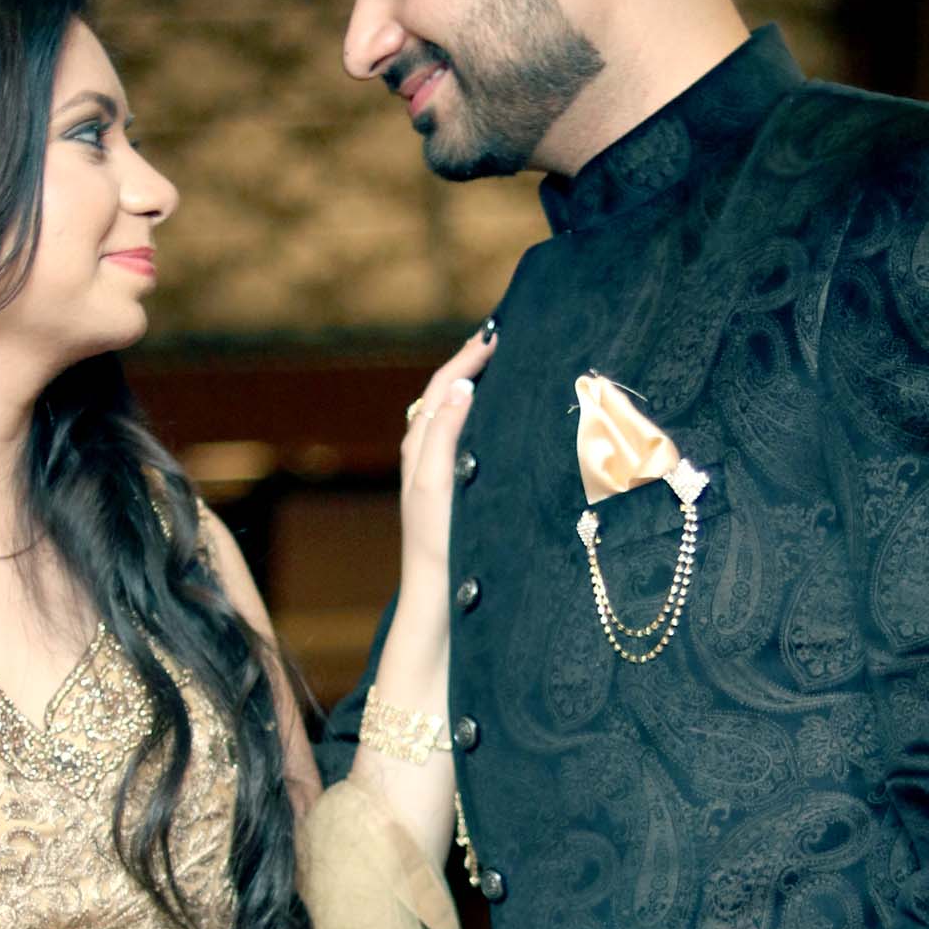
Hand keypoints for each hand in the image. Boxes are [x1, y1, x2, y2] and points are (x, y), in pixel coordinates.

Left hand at [398, 323, 496, 598]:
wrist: (437, 597)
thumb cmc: (437, 543)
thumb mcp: (435, 482)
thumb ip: (443, 433)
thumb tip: (460, 386)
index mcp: (420, 446)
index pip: (443, 385)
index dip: (468, 355)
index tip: (499, 332)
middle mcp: (426, 454)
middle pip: (449, 394)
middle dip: (474, 363)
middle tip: (507, 339)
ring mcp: (441, 472)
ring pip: (458, 415)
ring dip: (480, 387)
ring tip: (509, 368)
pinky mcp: (456, 491)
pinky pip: (469, 439)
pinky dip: (484, 418)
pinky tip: (507, 422)